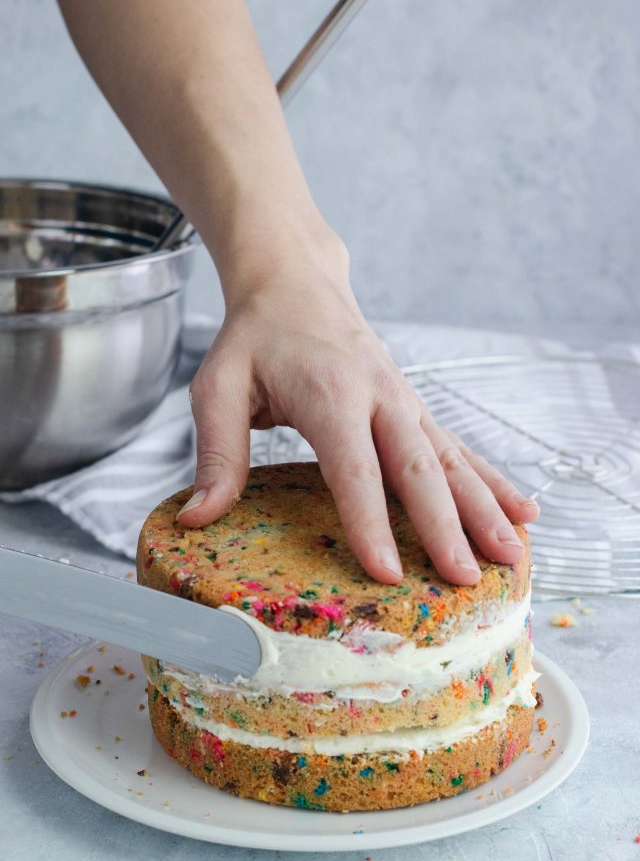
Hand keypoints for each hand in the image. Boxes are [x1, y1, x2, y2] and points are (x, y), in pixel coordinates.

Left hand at [178, 242, 539, 585]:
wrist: (297, 281)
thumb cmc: (256, 337)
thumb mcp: (219, 386)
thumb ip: (216, 452)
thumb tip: (198, 518)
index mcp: (329, 393)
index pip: (353, 466)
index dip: (369, 520)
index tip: (386, 571)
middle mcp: (379, 396)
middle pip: (419, 468)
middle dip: (446, 526)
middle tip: (467, 578)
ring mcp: (405, 401)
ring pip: (453, 460)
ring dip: (485, 509)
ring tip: (512, 555)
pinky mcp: (415, 408)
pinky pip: (459, 449)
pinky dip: (492, 481)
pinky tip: (523, 510)